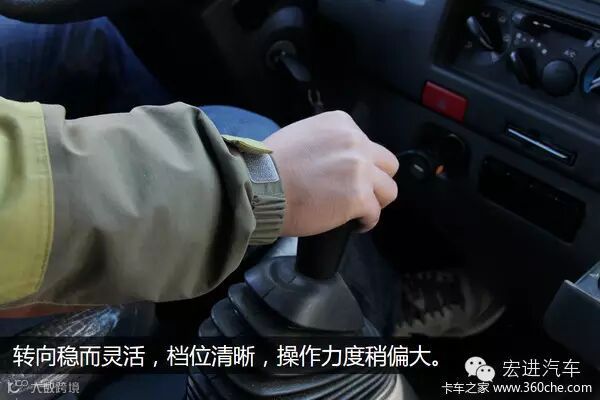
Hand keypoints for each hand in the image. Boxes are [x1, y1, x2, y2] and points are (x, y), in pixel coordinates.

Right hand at [264, 111, 398, 236]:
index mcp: (342, 123)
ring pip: (388, 190)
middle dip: (375, 179)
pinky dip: (366, 221)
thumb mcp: (302, 135)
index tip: (345, 177)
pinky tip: (355, 225)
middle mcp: (356, 142)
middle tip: (359, 193)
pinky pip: (375, 213)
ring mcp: (361, 170)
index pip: (366, 144)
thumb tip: (334, 160)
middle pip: (387, 164)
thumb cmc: (270, 165)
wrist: (260, 187)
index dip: (360, 163)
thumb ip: (326, 143)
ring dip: (375, 201)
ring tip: (358, 211)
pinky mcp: (360, 197)